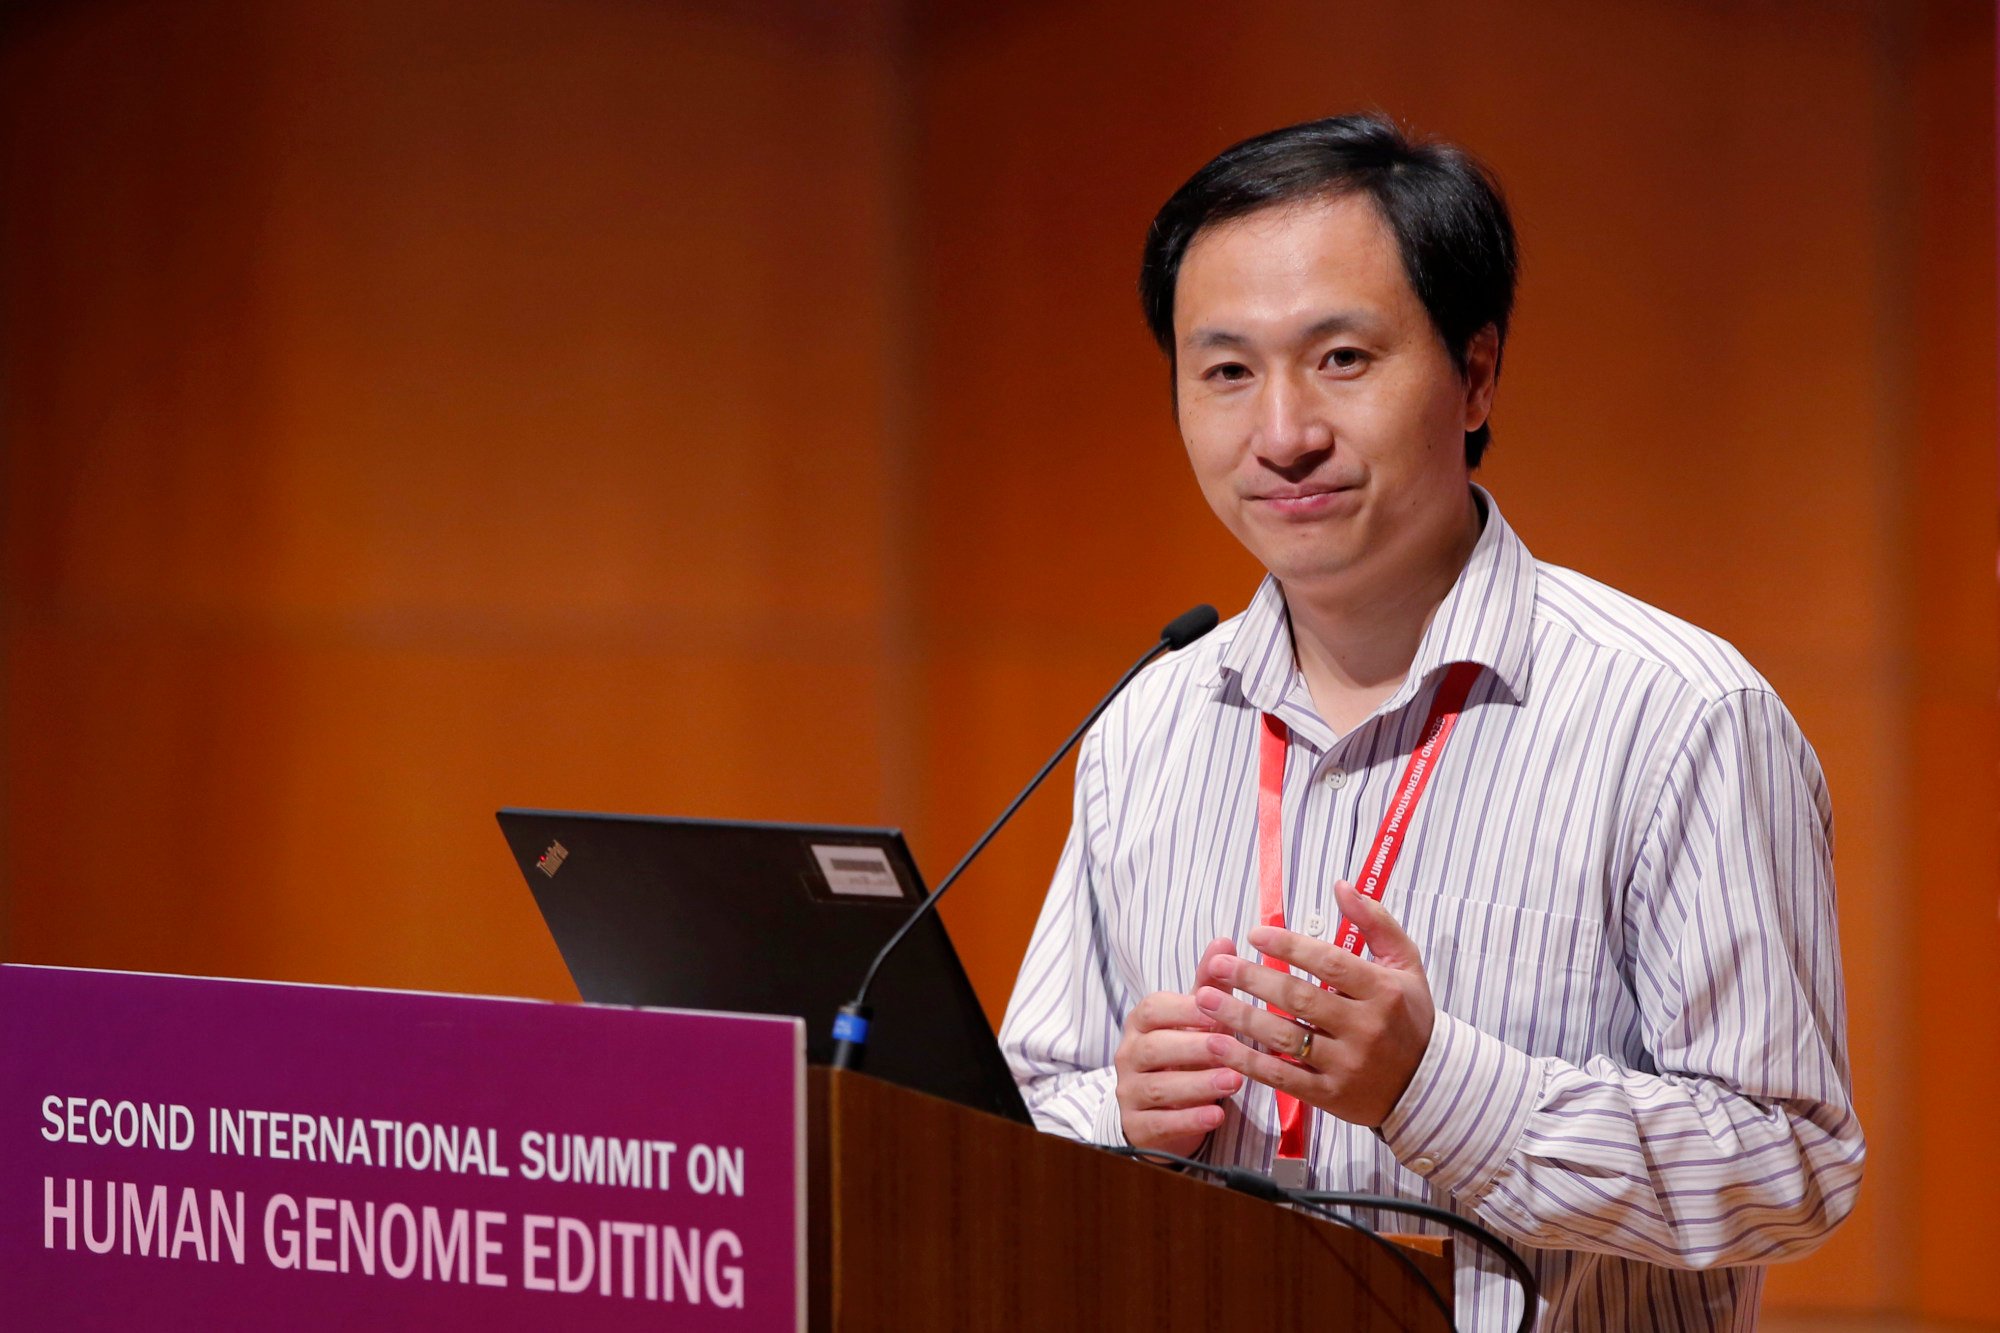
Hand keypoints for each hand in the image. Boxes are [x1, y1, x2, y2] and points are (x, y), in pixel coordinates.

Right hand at [1114, 937, 1244, 1156]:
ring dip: (1197, 1084)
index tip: (1219, 1013)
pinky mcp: (1137, 1127)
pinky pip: (1159, 1124)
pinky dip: (1190, 1121)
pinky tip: (1217, 1116)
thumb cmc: (1184, 1054)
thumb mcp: (1197, 1020)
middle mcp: (1128, 1055)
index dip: (1185, 1010)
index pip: (1154, 1009)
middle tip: (1230, 1048)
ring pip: (1158, 1087)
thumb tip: (1224, 940)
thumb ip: (1209, 985)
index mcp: (1141, 1023)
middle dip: (1194, 1048)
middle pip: (1155, 1048)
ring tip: (1234, 1082)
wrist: (1162, 1110)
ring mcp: (1129, 1092)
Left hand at [1193, 882, 1434, 1127]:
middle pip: (1300, 999)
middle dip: (1253, 979)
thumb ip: (1374, 922)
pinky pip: (1282, 1077)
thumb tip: (1341, 885)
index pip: (1330, 964)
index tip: (1254, 934)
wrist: (1427, 1087)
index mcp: (1383, 992)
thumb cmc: (1409, 1016)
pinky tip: (1218, 1045)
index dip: (1290, 946)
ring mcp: (1346, 1065)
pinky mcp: (1330, 1096)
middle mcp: (1365, 1029)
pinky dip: (1247, 1061)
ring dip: (1239, 1018)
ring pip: (1284, 1038)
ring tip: (1204, 999)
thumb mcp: (1405, 964)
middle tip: (1217, 966)